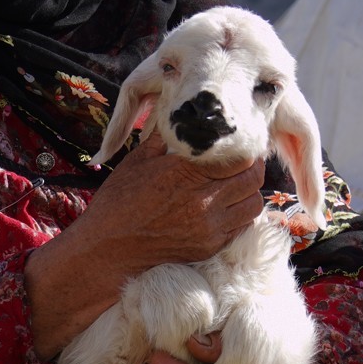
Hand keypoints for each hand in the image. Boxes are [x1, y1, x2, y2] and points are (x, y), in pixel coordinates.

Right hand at [26, 137, 266, 354]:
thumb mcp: (138, 160)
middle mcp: (202, 201)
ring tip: (236, 186)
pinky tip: (226, 207)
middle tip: (244, 163)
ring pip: (253, 205)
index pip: (238, 157)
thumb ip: (165, 137)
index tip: (238, 146)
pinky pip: (241, 227)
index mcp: (184, 173)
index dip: (243, 148)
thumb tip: (179, 114)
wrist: (109, 249)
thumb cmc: (119, 202)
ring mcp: (208, 227)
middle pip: (252, 179)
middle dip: (252, 167)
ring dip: (249, 192)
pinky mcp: (209, 246)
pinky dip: (240, 215)